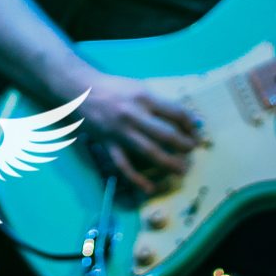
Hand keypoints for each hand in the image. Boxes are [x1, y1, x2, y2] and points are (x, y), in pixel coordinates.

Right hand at [71, 72, 200, 196]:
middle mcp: (134, 114)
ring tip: (181, 170)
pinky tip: (149, 188)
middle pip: (166, 134)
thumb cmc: (113, 87)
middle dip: (184, 145)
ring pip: (149, 151)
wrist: (80, 89)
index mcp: (144, 96)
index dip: (190, 124)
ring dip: (168, 163)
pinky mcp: (108, 144)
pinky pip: (124, 165)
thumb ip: (158, 103)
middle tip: (192, 151)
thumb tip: (182, 118)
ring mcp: (120, 131)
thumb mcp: (138, 87)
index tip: (195, 132)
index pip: (175, 112)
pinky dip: (137, 178)